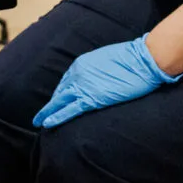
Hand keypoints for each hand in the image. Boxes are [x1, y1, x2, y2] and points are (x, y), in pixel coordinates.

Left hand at [32, 36, 181, 128]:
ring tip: (39, 122)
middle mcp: (77, 73)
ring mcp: (83, 85)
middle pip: (60, 92)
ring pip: (60, 101)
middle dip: (51, 104)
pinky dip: (57, 117)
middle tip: (40, 115)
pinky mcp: (92, 98)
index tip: (56, 101)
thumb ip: (97, 70)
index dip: (60, 94)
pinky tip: (48, 124)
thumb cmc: (132, 59)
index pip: (66, 82)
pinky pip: (69, 110)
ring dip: (48, 112)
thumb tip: (98, 78)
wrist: (142, 59)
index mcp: (81, 64)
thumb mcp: (107, 60)